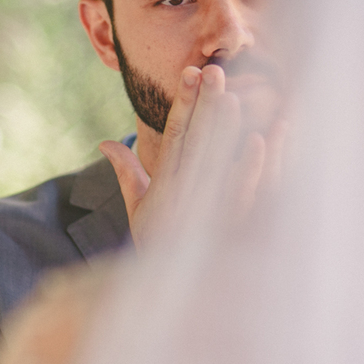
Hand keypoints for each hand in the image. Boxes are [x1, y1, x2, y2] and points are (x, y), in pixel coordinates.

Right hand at [99, 65, 284, 249]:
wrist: (162, 293)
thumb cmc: (155, 244)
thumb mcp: (137, 208)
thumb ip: (126, 171)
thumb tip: (104, 142)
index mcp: (164, 183)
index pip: (174, 134)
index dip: (183, 102)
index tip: (191, 72)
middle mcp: (181, 192)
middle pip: (194, 141)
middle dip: (204, 104)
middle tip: (214, 71)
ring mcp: (202, 208)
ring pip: (216, 162)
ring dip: (224, 130)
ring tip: (232, 99)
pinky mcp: (223, 225)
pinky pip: (240, 192)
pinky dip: (249, 167)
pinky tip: (260, 142)